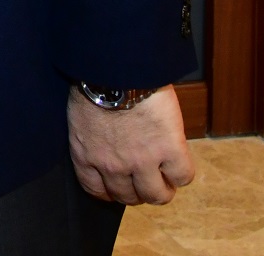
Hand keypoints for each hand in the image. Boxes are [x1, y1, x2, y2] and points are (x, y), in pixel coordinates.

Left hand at [69, 85, 194, 203]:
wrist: (114, 66)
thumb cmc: (94, 79)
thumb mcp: (81, 114)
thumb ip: (92, 136)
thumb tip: (106, 140)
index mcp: (85, 153)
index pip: (96, 189)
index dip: (111, 190)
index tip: (120, 184)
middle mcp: (111, 165)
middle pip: (128, 197)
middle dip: (138, 190)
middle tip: (147, 178)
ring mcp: (141, 161)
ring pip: (157, 195)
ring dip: (163, 188)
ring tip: (167, 176)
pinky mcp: (169, 150)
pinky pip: (182, 176)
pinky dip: (182, 172)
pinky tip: (178, 158)